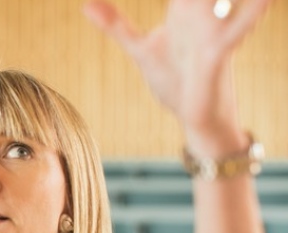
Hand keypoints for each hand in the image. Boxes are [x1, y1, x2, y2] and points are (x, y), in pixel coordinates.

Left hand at [84, 0, 271, 149]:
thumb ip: (116, 25)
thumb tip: (86, 3)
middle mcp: (204, 10)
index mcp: (186, 5)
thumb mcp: (142, 49)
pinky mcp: (219, 55)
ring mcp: (214, 30)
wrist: (194, 118)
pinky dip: (250, 13)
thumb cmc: (176, 81)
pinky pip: (237, 29)